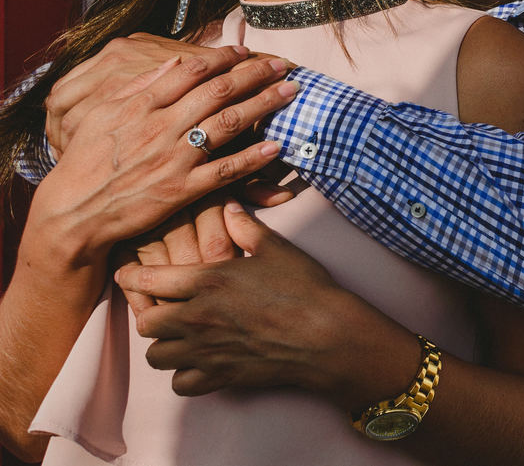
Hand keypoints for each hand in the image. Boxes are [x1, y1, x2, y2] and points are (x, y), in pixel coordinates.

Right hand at [29, 49, 295, 261]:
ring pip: (229, 123)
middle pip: (219, 91)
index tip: (246, 51)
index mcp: (141, 105)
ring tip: (291, 92)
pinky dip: (254, 157)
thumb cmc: (85, 162)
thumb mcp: (101, 115)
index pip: (192, 71)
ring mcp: (174, 159)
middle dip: (256, 74)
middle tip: (282, 64)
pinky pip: (226, 171)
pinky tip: (277, 146)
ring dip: (265, 104)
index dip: (224, 58)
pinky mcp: (182, 190)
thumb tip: (175, 62)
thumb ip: (139, 87)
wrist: (73, 213)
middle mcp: (161, 127)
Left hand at [114, 201, 348, 397]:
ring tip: (180, 336)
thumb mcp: (276, 248)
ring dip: (164, 346)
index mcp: (208, 281)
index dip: (132, 276)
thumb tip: (227, 207)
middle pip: (145, 323)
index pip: (148, 280)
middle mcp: (198, 318)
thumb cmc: (303, 287)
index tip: (128, 273)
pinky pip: (180, 384)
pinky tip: (199, 362)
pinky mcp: (221, 377)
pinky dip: (184, 375)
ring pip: (156, 356)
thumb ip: (244, 227)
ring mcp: (207, 351)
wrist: (326, 333)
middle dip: (149, 315)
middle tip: (164, 308)